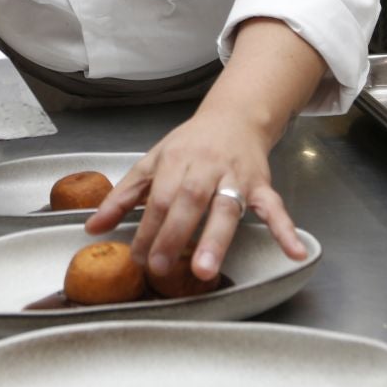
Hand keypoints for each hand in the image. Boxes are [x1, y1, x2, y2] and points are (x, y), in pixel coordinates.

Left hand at [86, 109, 308, 283]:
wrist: (235, 117)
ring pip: (225, 206)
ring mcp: (235, 176)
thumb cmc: (190, 144)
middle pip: (188, 202)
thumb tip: (92, 227)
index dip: (147, 228)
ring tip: (205, 269)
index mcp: (175, 161)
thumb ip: (123, 197)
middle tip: (161, 268)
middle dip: (174, 236)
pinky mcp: (261, 184)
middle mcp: (205, 167)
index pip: (159, 198)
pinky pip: (274, 207)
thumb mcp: (152, 162)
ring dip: (215, 239)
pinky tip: (294, 251)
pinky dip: (285, 229)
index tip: (138, 257)